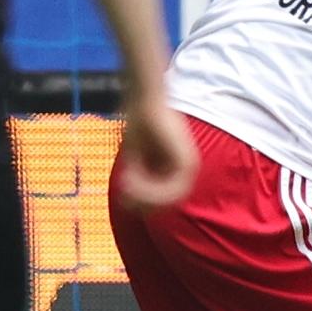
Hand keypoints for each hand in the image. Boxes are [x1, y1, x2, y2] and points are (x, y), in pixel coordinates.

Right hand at [113, 92, 196, 212]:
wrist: (145, 103)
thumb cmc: (139, 125)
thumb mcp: (135, 159)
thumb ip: (137, 182)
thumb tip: (129, 207)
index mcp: (176, 170)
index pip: (162, 203)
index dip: (141, 205)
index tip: (123, 199)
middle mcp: (186, 171)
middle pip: (165, 205)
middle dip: (141, 202)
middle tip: (122, 193)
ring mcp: (189, 167)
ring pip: (167, 199)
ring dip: (143, 195)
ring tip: (125, 181)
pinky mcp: (186, 162)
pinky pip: (169, 189)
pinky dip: (148, 188)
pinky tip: (130, 178)